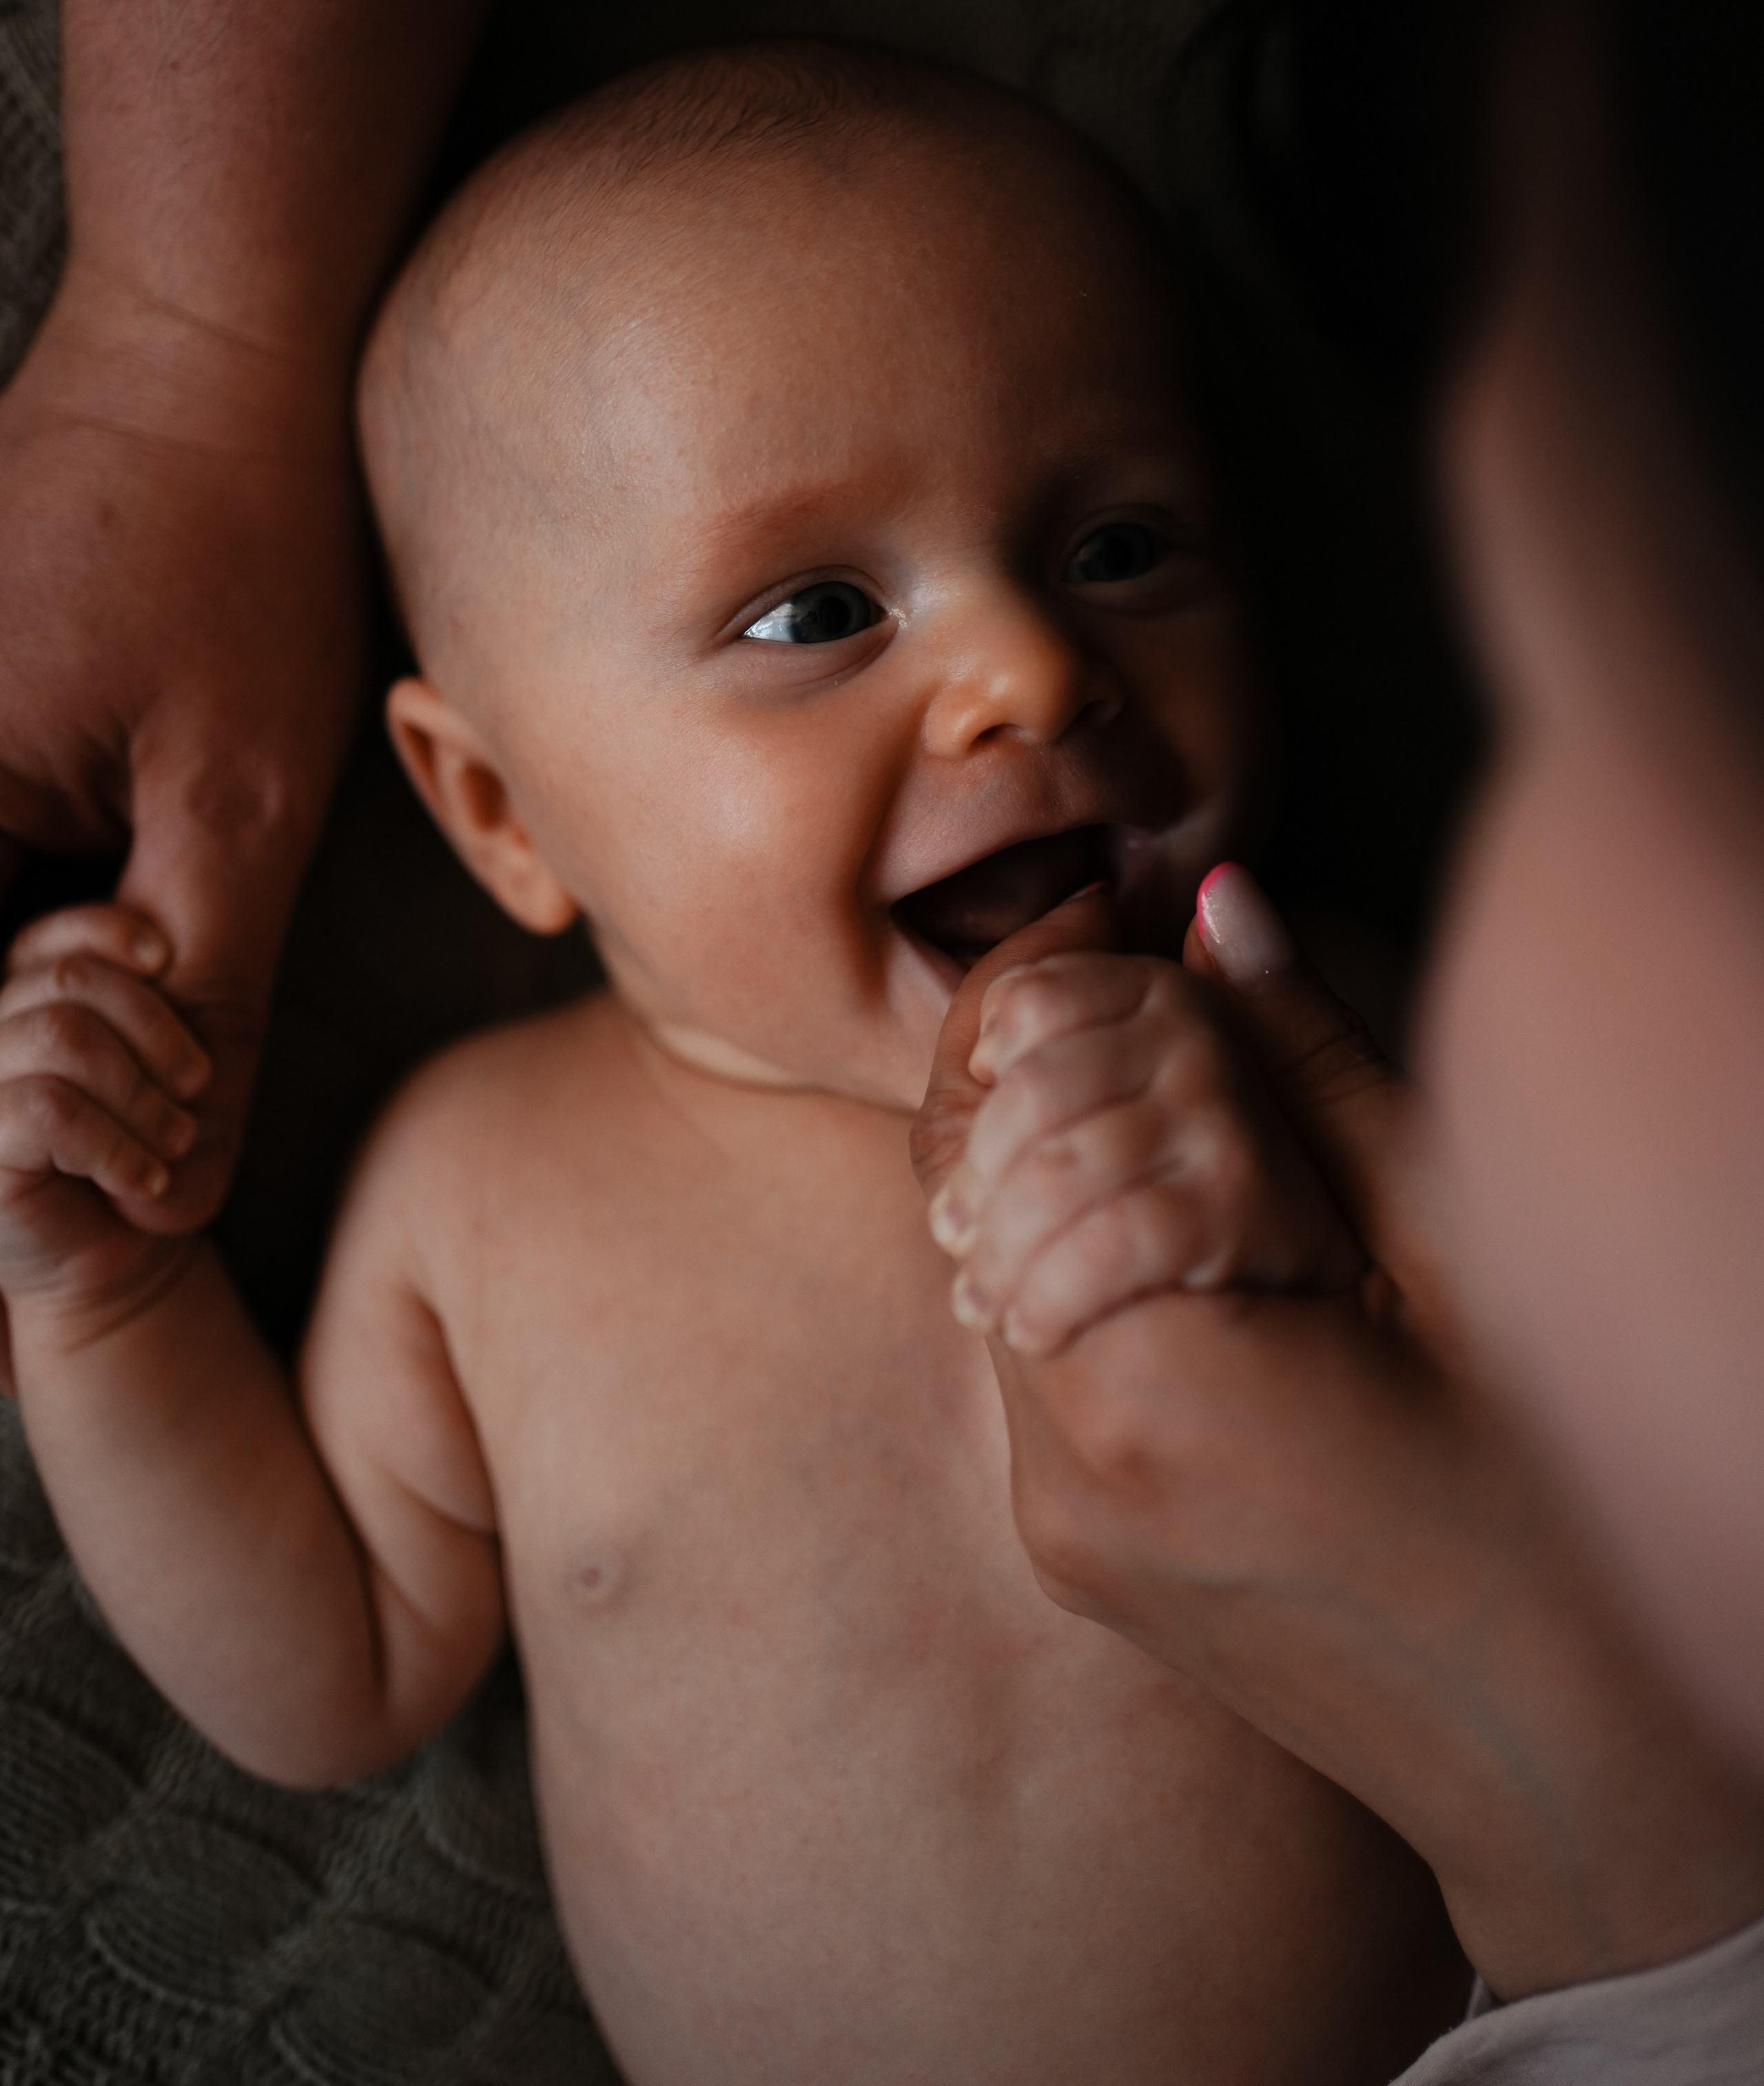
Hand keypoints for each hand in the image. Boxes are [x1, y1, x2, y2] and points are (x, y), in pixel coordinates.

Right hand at [0, 277, 366, 1219]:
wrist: (208, 347)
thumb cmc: (237, 545)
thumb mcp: (245, 794)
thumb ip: (202, 990)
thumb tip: (177, 1192)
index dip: (7, 1148)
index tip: (43, 1269)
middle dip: (15, 1081)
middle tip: (92, 1190)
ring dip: (22, 1011)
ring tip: (115, 1061)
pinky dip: (20, 930)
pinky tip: (93, 946)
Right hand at [0, 903, 214, 1383]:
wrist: (116, 1263)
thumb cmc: (142, 1159)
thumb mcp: (159, 1077)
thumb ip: (146, 1011)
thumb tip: (161, 950)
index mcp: (22, 1010)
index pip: (53, 942)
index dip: (110, 932)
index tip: (167, 962)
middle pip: (71, 980)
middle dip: (155, 1028)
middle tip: (193, 1088)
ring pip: (64, 1038)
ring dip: (141, 1093)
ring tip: (172, 1140)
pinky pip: (51, 1111)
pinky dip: (115, 1144)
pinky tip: (139, 1178)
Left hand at [913, 868, 1763, 2000]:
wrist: (1566, 1763)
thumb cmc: (1552, 1509)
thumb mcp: (1450, 1255)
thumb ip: (1306, 1072)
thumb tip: (1216, 905)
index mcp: (1149, 1388)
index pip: (1026, 1122)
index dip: (1088, 1015)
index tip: (1158, 958)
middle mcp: (1060, 1470)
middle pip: (978, 1184)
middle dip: (1063, 1072)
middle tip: (1171, 1014)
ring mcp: (1057, 1525)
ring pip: (990, 1258)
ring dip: (1067, 1160)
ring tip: (1205, 1131)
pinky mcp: (1076, 1552)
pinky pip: (1032, 1346)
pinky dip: (1085, 1256)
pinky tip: (1195, 1236)